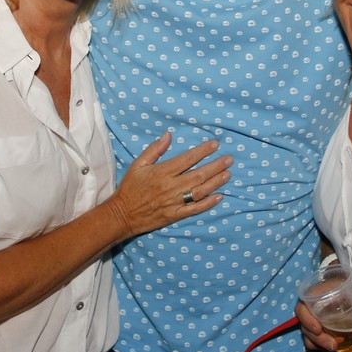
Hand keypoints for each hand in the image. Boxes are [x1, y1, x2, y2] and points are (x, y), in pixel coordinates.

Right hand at [103, 133, 231, 237]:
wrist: (122, 214)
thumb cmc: (130, 187)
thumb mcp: (138, 164)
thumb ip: (154, 150)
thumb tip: (168, 135)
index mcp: (162, 172)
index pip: (188, 159)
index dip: (203, 151)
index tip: (215, 145)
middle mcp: (171, 186)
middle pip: (198, 175)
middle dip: (216, 166)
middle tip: (229, 160)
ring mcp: (174, 202)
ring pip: (200, 191)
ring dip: (215, 182)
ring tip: (228, 174)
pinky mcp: (175, 215)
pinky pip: (195, 209)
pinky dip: (208, 203)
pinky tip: (219, 196)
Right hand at [296, 297, 351, 351]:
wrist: (345, 294)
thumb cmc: (348, 292)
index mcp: (314, 298)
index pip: (301, 309)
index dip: (306, 320)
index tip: (318, 329)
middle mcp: (309, 311)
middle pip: (305, 327)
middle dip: (318, 339)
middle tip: (333, 346)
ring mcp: (311, 322)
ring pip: (308, 337)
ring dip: (319, 345)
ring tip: (334, 349)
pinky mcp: (315, 332)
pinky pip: (312, 343)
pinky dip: (320, 348)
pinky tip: (331, 350)